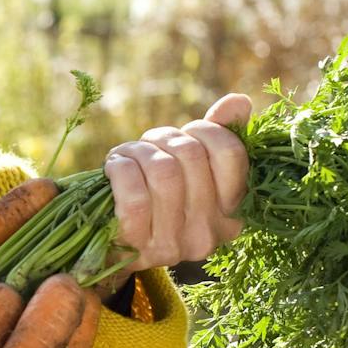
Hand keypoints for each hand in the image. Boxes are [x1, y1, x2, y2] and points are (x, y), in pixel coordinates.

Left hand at [102, 92, 251, 282]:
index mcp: (231, 213)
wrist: (108, 241)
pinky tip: (114, 168)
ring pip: (163, 172)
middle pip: (192, 156)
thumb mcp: (189, 168)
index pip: (231, 154)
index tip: (186, 135)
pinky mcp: (138, 245)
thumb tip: (238, 102)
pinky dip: (120, 169)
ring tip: (129, 156)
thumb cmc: (154, 196)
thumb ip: (218, 136)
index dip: (205, 130)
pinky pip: (134, 197)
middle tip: (150, 145)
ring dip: (139, 151)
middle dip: (164, 138)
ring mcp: (174, 244)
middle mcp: (208, 233)